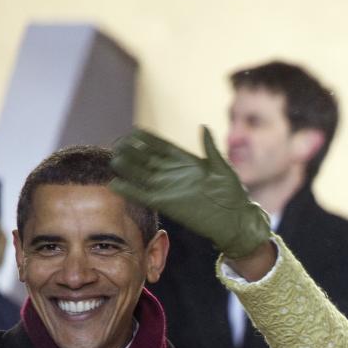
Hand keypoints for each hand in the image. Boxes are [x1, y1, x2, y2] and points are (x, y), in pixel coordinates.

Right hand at [111, 127, 270, 258]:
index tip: (133, 131)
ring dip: (128, 169)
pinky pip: (144, 196)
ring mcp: (169, 189)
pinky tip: (116, 184)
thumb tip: (203, 127)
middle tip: (117, 144)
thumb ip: (211, 149)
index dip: (148, 139)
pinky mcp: (166, 205)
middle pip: (148, 159)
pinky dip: (131, 191)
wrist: (234, 220)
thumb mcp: (223, 168)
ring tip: (113, 160)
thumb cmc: (233, 194)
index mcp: (186, 161)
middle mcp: (174, 174)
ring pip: (143, 176)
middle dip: (132, 152)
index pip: (162, 146)